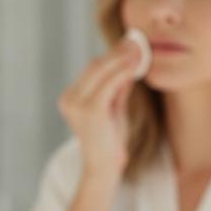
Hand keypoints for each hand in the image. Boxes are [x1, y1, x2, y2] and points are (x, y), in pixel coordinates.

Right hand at [57, 39, 140, 184]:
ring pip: (101, 71)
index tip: (130, 44)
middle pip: (95, 66)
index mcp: (71, 97)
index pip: (93, 69)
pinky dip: (124, 72)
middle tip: (138, 41)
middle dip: (118, 52)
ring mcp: (76, 104)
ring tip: (141, 50)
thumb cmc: (110, 142)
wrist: (104, 169)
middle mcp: (69, 98)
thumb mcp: (114, 109)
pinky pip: (109, 85)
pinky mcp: (90, 110)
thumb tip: (130, 63)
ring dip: (122, 58)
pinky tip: (137, 65)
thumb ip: (119, 88)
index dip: (113, 55)